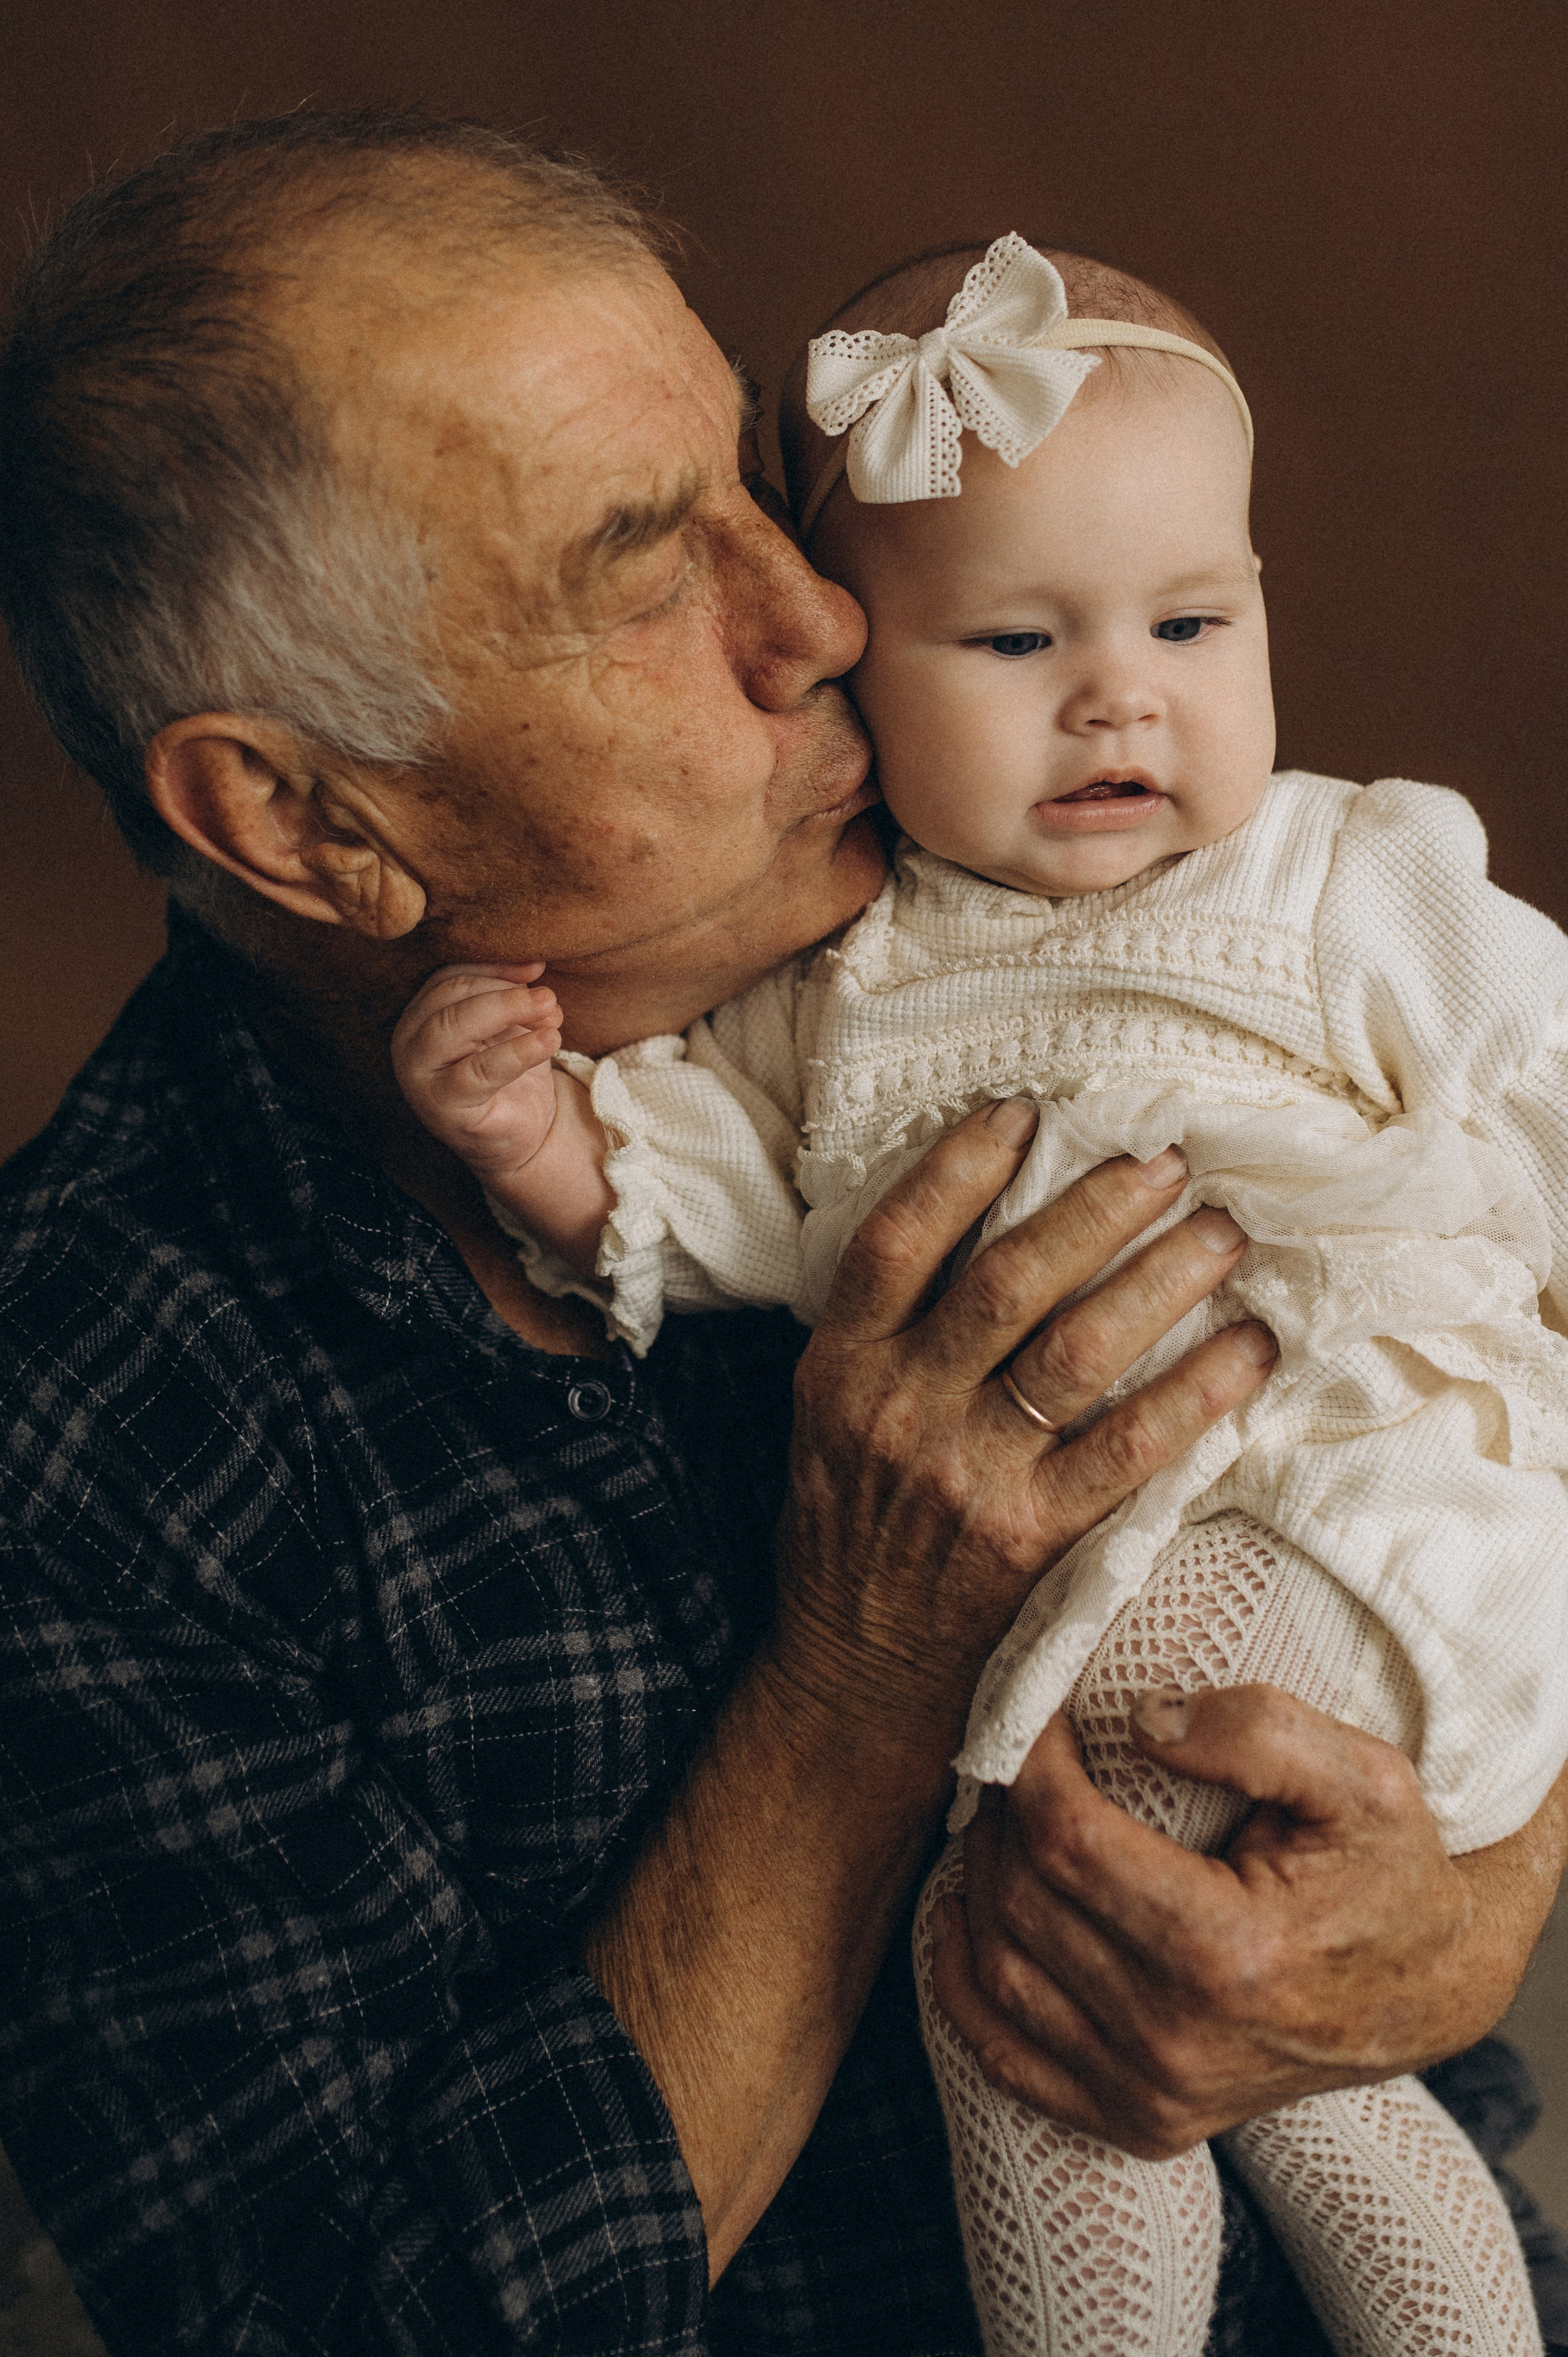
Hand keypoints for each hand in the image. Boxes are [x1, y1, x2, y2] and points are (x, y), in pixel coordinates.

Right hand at [392, 963, 563, 1189]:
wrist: (520, 1137)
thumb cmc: (510, 1075)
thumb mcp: (511, 1025)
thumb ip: (513, 994)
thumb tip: (534, 964)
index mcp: (421, 1015)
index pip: (449, 977)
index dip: (494, 967)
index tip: (537, 968)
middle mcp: (409, 1042)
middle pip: (449, 996)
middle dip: (503, 991)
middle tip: (547, 997)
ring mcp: (420, 1076)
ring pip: (453, 1026)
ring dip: (507, 1011)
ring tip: (551, 1012)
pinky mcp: (442, 1107)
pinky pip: (477, 1072)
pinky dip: (516, 1052)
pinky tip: (548, 1042)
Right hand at [770, 1099, 1277, 1770]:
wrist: (853, 1673)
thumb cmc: (850, 1526)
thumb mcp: (827, 1414)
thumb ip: (884, 1330)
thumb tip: (980, 1218)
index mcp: (840, 1368)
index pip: (897, 1242)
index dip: (960, 1166)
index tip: (1026, 1111)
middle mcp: (900, 1411)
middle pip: (1008, 1279)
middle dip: (1098, 1206)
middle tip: (1168, 1157)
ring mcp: (969, 1475)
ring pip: (1080, 1350)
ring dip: (1163, 1280)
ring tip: (1223, 1232)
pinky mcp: (1034, 1538)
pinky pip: (1132, 1448)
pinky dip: (1199, 1392)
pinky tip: (1250, 1349)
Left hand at [930, 1687, 1567, 2156]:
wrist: (1424, 1991)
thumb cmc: (1388, 1871)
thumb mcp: (1364, 1778)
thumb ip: (1260, 1731)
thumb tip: (1143, 1723)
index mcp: (1230, 1954)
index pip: (1066, 1840)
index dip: (1029, 1761)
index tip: (1032, 1706)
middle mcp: (1180, 2041)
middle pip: (1021, 1900)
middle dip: (1001, 1809)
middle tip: (1018, 1753)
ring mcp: (1155, 2094)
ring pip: (998, 1969)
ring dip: (977, 1878)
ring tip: (1002, 1815)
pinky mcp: (1140, 2122)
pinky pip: (1004, 2053)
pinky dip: (963, 1979)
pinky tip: (966, 1911)